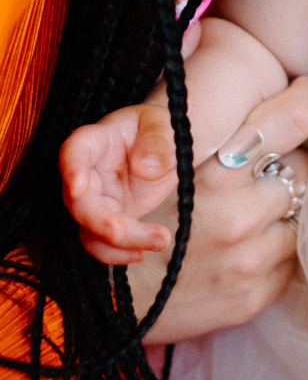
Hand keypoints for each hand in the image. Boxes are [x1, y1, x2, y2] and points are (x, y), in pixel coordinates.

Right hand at [60, 103, 176, 264]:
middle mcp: (89, 172)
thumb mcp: (164, 126)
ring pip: (89, 230)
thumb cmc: (160, 128)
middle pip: (78, 201)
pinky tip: (146, 251)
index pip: (74, 151)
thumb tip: (146, 169)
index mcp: (97, 140)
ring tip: (161, 239)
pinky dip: (121, 253)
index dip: (71, 169)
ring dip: (119, 244)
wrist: (166, 145)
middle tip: (121, 231)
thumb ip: (157, 143)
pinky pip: (104, 243)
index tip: (77, 187)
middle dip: (97, 220)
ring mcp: (97, 198)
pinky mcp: (109, 219)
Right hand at [129, 75, 307, 343]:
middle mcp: (239, 214)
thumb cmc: (139, 214)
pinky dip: (275, 250)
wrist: (106, 300)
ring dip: (283, 212)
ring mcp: (248, 259)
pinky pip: (291, 261)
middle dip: (287, 165)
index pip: (295, 119)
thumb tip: (233, 60)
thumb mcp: (167, 159)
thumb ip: (214, 126)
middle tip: (263, 171)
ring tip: (251, 212)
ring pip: (303, 217)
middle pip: (304, 169)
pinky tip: (246, 247)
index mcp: (216, 169)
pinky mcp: (252, 295)